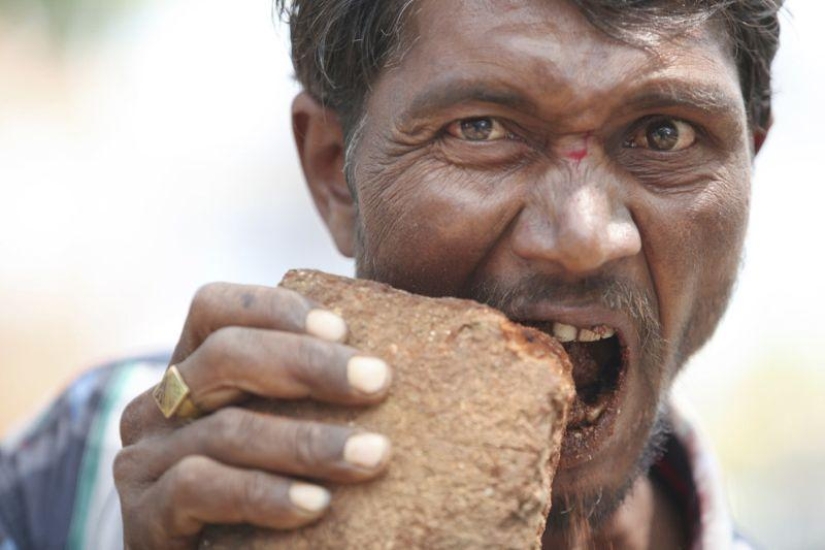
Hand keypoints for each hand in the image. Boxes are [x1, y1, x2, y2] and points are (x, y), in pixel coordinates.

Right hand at [114, 282, 391, 549]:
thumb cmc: (267, 503)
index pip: (214, 309)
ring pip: (227, 429)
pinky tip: (317, 505)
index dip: (275, 308)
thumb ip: (312, 396)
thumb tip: (386, 368)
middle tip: (378, 380)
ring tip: (373, 455)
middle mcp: (160, 407)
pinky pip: (200, 487)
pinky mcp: (143, 517)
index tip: (343, 329)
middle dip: (307, 363)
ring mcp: (145, 461)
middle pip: (224, 355)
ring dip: (307, 441)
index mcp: (192, 373)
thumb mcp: (283, 436)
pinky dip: (264, 494)